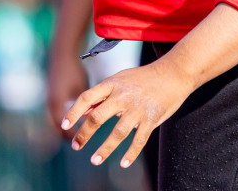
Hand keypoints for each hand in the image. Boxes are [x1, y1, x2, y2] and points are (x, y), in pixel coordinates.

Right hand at [45, 53, 89, 138]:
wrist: (61, 54)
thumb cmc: (74, 71)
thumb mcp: (82, 89)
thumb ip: (85, 104)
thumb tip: (93, 119)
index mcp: (57, 103)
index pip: (62, 127)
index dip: (71, 135)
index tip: (81, 140)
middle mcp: (51, 103)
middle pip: (56, 126)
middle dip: (66, 135)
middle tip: (78, 142)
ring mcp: (49, 100)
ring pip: (55, 120)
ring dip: (64, 127)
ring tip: (75, 133)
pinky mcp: (51, 96)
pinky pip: (55, 112)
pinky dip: (63, 118)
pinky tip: (73, 119)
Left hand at [61, 59, 192, 167]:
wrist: (173, 73)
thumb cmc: (143, 78)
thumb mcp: (119, 80)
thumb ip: (100, 96)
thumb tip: (81, 111)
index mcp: (112, 84)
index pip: (87, 97)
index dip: (73, 112)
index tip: (64, 125)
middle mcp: (123, 96)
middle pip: (98, 116)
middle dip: (85, 134)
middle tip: (76, 146)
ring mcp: (138, 108)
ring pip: (118, 132)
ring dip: (105, 148)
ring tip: (95, 160)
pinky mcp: (152, 118)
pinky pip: (139, 139)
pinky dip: (131, 153)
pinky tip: (123, 163)